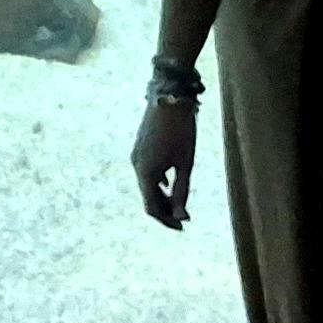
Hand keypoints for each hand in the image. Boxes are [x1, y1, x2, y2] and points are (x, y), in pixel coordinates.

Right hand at [132, 99, 198, 228]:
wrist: (170, 95)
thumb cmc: (181, 130)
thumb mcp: (185, 163)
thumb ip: (182, 191)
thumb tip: (181, 216)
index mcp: (146, 173)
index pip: (152, 208)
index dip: (167, 220)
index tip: (183, 226)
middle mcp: (137, 166)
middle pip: (148, 197)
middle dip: (165, 210)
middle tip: (185, 217)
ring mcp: (137, 155)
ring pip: (147, 184)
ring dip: (162, 196)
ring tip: (180, 201)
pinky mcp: (140, 146)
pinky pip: (147, 172)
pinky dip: (158, 182)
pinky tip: (170, 183)